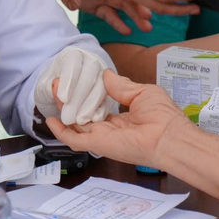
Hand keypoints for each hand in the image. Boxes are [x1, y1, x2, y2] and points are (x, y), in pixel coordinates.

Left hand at [34, 47, 115, 124]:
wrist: (61, 90)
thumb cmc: (50, 86)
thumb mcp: (43, 85)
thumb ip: (48, 86)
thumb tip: (56, 84)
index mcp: (72, 55)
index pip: (72, 62)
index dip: (69, 80)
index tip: (63, 98)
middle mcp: (90, 61)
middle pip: (89, 74)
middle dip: (79, 97)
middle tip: (69, 116)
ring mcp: (102, 75)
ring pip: (101, 86)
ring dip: (91, 105)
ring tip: (80, 120)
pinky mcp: (109, 90)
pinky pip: (109, 98)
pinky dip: (102, 109)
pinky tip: (95, 118)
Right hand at [46, 70, 192, 169]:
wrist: (168, 137)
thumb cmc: (162, 115)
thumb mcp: (141, 92)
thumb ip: (121, 86)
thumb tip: (105, 74)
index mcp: (121, 118)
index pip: (97, 106)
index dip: (86, 94)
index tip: (77, 81)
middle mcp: (109, 128)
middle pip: (83, 114)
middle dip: (70, 99)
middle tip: (60, 83)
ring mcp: (102, 137)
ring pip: (75, 124)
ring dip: (64, 108)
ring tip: (54, 90)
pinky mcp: (97, 144)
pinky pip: (73, 139)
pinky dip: (60, 131)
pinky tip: (50, 119)